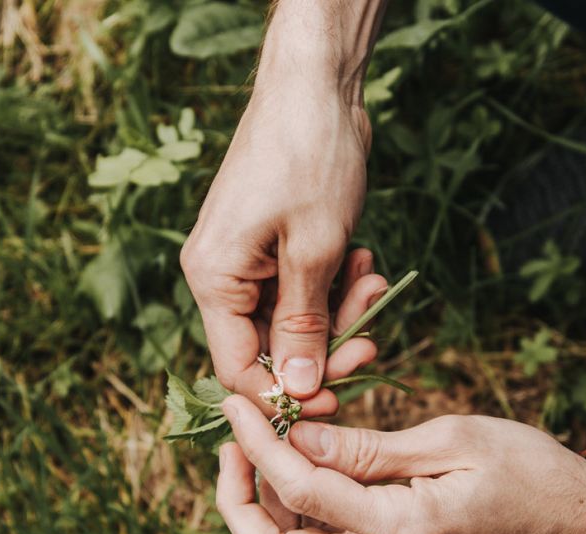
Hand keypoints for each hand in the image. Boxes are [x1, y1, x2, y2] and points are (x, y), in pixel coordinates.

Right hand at [180, 81, 389, 417]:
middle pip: (269, 348)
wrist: (316, 85)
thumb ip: (305, 326)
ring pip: (293, 318)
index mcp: (213, 279)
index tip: (339, 397)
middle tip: (372, 338)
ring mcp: (245, 258)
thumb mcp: (315, 251)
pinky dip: (334, 282)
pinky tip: (363, 256)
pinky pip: (301, 287)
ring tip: (370, 276)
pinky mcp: (271, 244)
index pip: (238, 369)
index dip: (286, 394)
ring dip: (338, 310)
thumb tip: (298, 393)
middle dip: (325, 347)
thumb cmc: (308, 158)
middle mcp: (219, 274)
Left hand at [214, 396, 585, 533]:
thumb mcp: (452, 439)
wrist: (584, 524)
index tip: (235, 402)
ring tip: (267, 437)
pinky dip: (303, 506)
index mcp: (401, 531)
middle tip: (234, 442)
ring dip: (267, 502)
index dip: (256, 445)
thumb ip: (369, 447)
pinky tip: (310, 456)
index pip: (300, 491)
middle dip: (237, 501)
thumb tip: (298, 438)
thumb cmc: (533, 471)